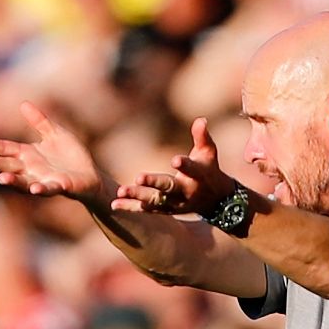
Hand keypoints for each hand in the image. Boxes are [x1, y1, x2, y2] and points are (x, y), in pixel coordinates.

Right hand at [0, 101, 102, 201]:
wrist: (91, 175)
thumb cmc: (71, 156)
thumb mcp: (55, 134)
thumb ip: (40, 121)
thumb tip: (23, 103)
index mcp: (28, 154)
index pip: (5, 148)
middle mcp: (31, 169)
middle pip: (8, 166)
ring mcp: (43, 179)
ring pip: (23, 181)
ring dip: (13, 181)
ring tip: (2, 178)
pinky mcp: (58, 187)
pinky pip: (47, 189)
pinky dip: (40, 189)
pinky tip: (35, 188)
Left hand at [112, 117, 234, 214]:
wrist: (214, 200)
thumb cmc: (208, 169)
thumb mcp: (208, 153)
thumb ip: (202, 137)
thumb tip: (200, 120)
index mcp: (198, 176)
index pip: (192, 170)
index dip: (184, 165)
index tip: (175, 160)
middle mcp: (185, 192)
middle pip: (169, 188)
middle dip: (154, 183)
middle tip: (139, 177)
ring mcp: (174, 203)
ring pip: (155, 200)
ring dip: (138, 196)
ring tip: (121, 191)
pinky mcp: (164, 209)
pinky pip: (146, 209)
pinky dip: (131, 207)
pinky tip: (115, 204)